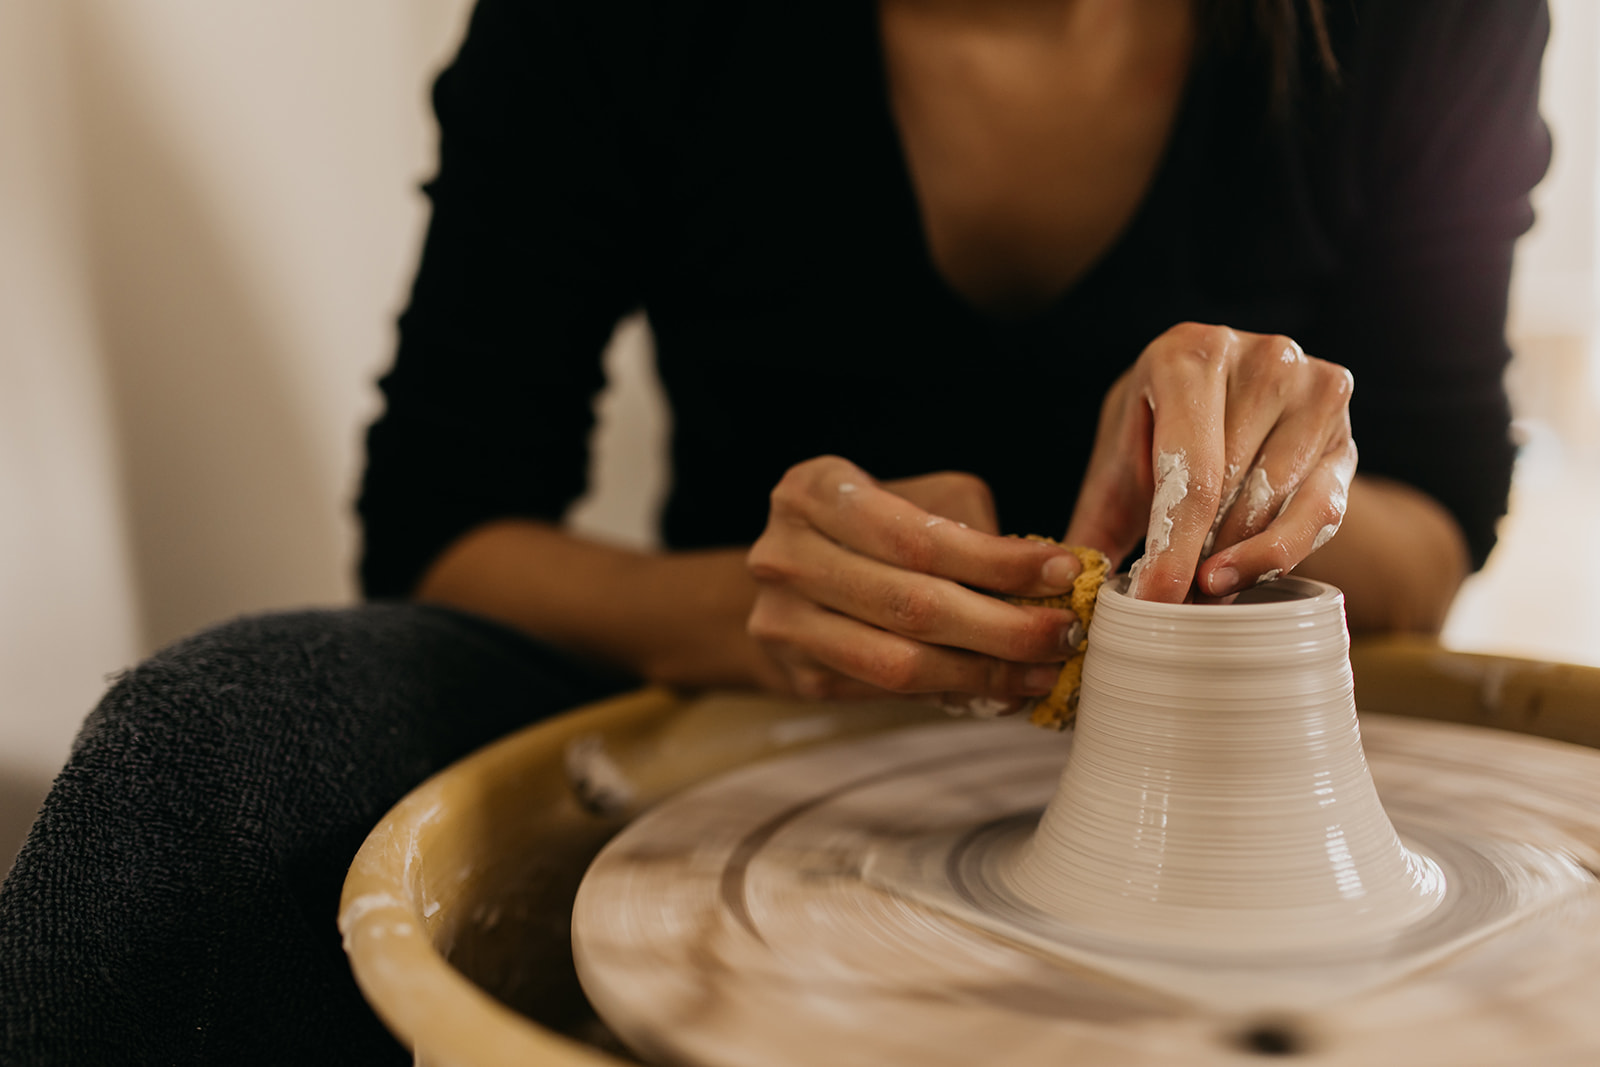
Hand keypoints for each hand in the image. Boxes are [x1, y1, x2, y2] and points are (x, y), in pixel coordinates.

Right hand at [747, 456, 1081, 710]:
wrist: (788, 576)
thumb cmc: (869, 526)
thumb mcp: (912, 497)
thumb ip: (968, 528)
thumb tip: (1045, 582)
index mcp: (813, 491)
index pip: (917, 537)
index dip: (996, 562)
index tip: (1064, 571)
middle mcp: (785, 555)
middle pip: (911, 605)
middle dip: (1004, 627)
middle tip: (1066, 634)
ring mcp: (783, 621)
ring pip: (900, 663)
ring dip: (984, 674)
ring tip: (1043, 672)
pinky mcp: (797, 674)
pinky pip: (889, 694)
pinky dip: (953, 693)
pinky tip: (998, 688)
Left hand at [1065, 323, 1357, 601]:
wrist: (1224, 401)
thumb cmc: (1158, 438)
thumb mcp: (1118, 471)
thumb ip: (1094, 525)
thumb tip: (1072, 591)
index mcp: (1188, 352)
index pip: (1190, 471)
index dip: (1174, 548)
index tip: (1157, 602)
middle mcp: (1261, 356)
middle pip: (1234, 491)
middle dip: (1199, 559)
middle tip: (1174, 605)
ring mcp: (1312, 386)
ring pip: (1276, 503)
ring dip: (1237, 558)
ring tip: (1202, 588)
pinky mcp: (1346, 427)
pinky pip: (1323, 510)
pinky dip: (1283, 551)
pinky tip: (1247, 574)